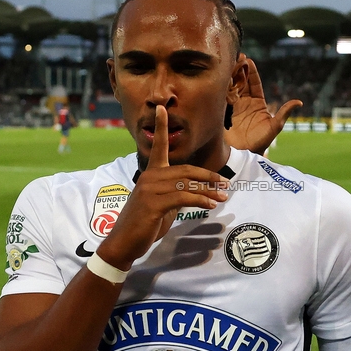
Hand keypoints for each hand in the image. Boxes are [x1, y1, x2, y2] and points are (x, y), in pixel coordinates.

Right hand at [97, 105, 229, 269]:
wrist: (124, 243)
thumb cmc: (144, 224)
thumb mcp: (163, 205)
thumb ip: (176, 194)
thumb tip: (196, 191)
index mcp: (150, 173)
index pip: (158, 146)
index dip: (161, 127)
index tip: (161, 108)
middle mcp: (149, 177)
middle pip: (186, 169)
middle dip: (208, 175)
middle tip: (225, 183)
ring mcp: (150, 189)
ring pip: (187, 184)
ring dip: (209, 191)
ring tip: (223, 197)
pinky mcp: (153, 203)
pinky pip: (183, 197)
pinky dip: (200, 200)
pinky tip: (211, 205)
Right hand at [224, 54, 300, 154]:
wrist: (243, 154)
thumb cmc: (261, 142)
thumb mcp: (274, 127)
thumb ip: (283, 114)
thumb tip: (299, 102)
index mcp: (258, 103)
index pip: (254, 83)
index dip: (251, 71)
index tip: (248, 60)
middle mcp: (245, 103)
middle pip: (241, 82)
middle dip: (238, 69)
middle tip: (236, 56)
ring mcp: (233, 107)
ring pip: (231, 87)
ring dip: (229, 75)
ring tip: (226, 63)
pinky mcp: (223, 112)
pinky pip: (222, 97)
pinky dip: (220, 87)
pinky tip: (218, 78)